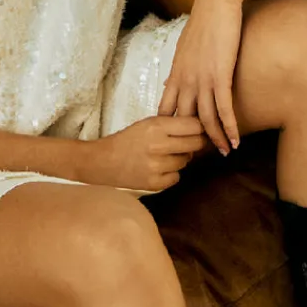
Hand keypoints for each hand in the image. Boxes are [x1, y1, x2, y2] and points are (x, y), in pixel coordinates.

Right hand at [88, 116, 206, 192]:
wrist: (105, 161)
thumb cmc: (128, 139)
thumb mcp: (148, 123)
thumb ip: (172, 124)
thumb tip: (200, 127)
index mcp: (157, 125)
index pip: (193, 125)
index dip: (200, 127)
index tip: (201, 129)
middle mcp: (159, 145)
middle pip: (195, 144)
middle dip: (196, 143)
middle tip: (191, 142)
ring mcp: (158, 166)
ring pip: (186, 161)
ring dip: (181, 158)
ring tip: (167, 155)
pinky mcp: (155, 183)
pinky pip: (176, 177)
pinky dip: (172, 173)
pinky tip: (160, 168)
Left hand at [158, 0, 243, 154]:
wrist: (215, 1)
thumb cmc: (203, 21)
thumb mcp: (185, 47)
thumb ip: (180, 68)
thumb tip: (172, 83)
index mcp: (176, 73)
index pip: (166, 110)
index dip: (169, 130)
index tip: (174, 145)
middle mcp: (185, 80)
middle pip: (183, 121)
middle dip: (189, 141)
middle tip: (198, 158)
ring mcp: (202, 79)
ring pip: (205, 120)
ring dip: (215, 140)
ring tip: (224, 153)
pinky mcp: (220, 75)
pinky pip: (224, 109)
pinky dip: (230, 128)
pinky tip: (236, 141)